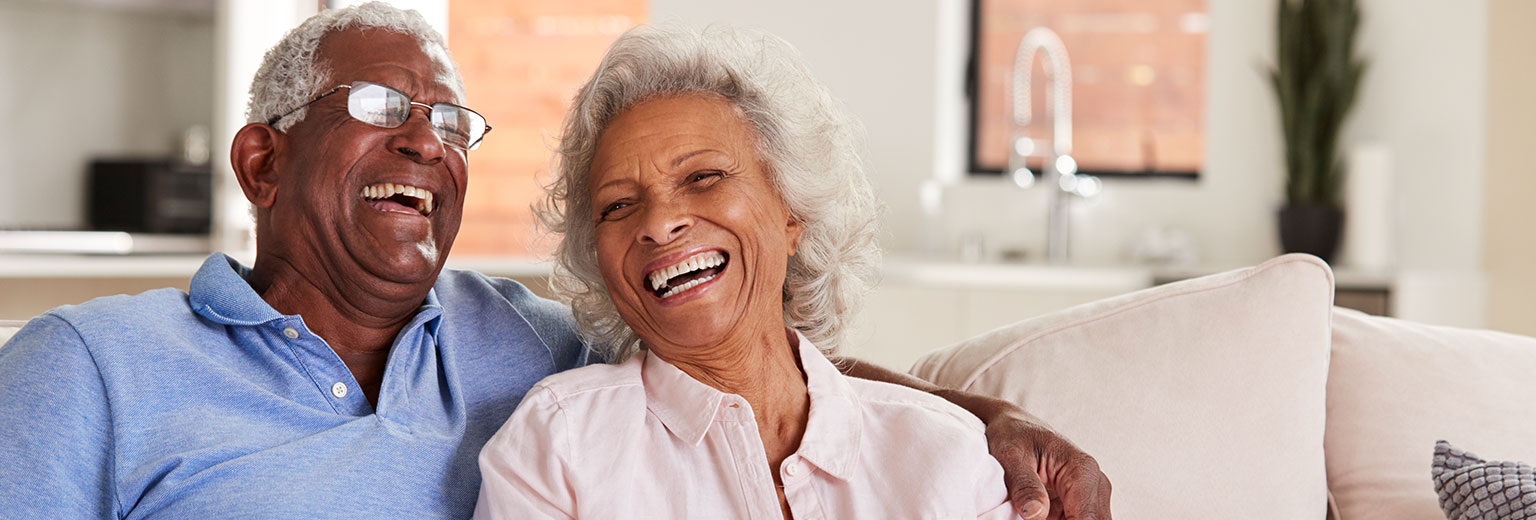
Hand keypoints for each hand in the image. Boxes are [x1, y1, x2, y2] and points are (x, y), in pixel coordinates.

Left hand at [984, 406, 1111, 519]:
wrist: (1015, 428)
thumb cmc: (1014, 436)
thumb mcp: (1011, 457)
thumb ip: (1024, 486)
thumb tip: (1035, 514)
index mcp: (1082, 470)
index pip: (1086, 518)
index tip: (1038, 519)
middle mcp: (1095, 484)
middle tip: (1033, 515)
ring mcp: (1092, 497)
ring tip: (1033, 510)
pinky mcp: (1081, 506)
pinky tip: (1037, 514)